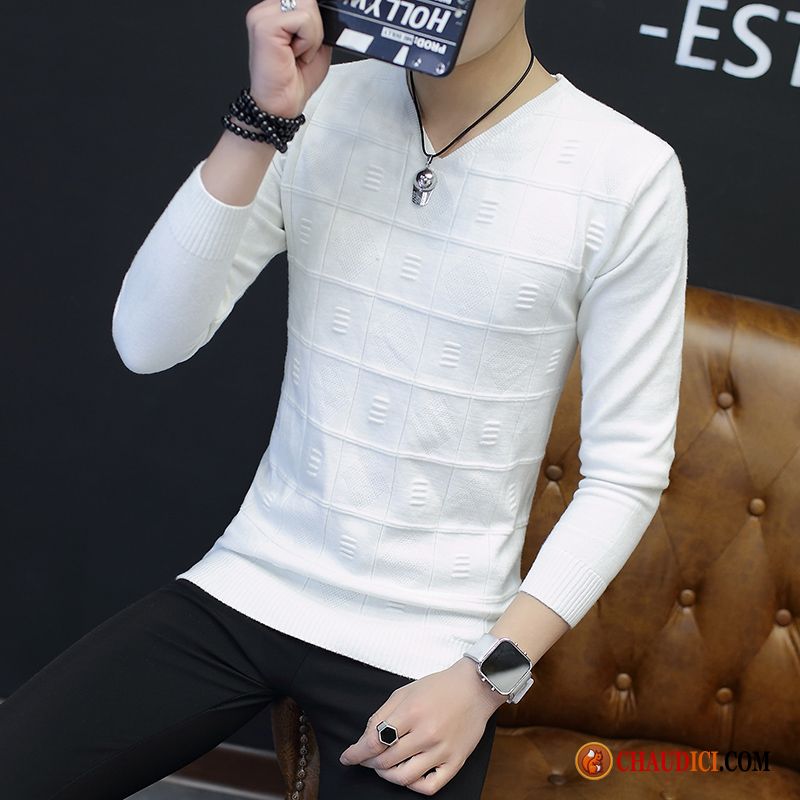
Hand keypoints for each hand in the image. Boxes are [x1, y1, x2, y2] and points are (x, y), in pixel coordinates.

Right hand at [245, 0, 331, 117]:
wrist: (281, 104)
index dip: (315, 19)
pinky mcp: (265, 25)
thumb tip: (329, 10)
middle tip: (303, 50)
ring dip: (312, 36)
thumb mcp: (317, 44)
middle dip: (315, 27)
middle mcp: (266, 10)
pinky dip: (307, 41)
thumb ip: (319, 22)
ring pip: (308, 6)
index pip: (306, 0)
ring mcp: (262, 15)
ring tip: (299, 53)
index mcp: (275, 11)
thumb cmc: (295, 80)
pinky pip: (304, 20)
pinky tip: (295, 55)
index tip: (310, 40)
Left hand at [338, 657, 504, 794]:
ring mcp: (442, 750)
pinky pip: (430, 786)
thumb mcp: (405, 691)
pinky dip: (413, 786)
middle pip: (386, 760)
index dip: (356, 753)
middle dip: (369, 762)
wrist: (474, 688)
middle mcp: (426, 733)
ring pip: (404, 777)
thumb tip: (366, 738)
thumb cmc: (438, 687)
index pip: (374, 741)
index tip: (348, 757)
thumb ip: (382, 713)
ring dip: (386, 775)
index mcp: (411, 712)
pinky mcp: (456, 762)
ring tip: (383, 767)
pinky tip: (407, 776)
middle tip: (366, 758)